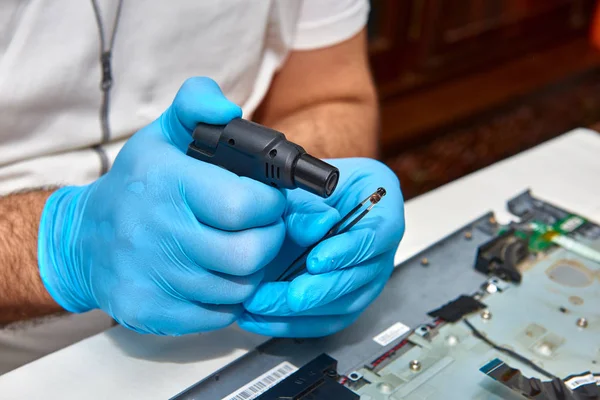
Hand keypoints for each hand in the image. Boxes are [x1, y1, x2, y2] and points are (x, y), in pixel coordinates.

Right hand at [38, 78, 285, 334]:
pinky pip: (219, 314)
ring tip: (239, 249)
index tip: (270, 200)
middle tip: (263, 228)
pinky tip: (217, 275)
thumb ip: (198, 103)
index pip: (244, 204)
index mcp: (166, 182)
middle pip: (250, 253)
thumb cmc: (137, 184)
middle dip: (270, 239)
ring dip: (251, 269)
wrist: (83, 240)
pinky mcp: (151, 311)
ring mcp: (152, 277)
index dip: (271, 204)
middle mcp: (157, 232)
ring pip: (240, 287)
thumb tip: (229, 110)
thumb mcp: (163, 133)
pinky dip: (229, 297)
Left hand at [238, 158, 404, 336]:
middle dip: (321, 290)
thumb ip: (309, 207)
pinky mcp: (346, 298)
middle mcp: (381, 250)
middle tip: (290, 295)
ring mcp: (366, 278)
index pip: (374, 238)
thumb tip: (312, 231)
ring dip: (302, 312)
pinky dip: (294, 323)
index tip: (315, 260)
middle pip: (360, 278)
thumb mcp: (312, 185)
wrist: (322, 198)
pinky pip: (327, 320)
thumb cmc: (322, 188)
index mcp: (383, 213)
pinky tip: (263, 318)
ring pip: (344, 304)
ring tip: (263, 306)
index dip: (345, 252)